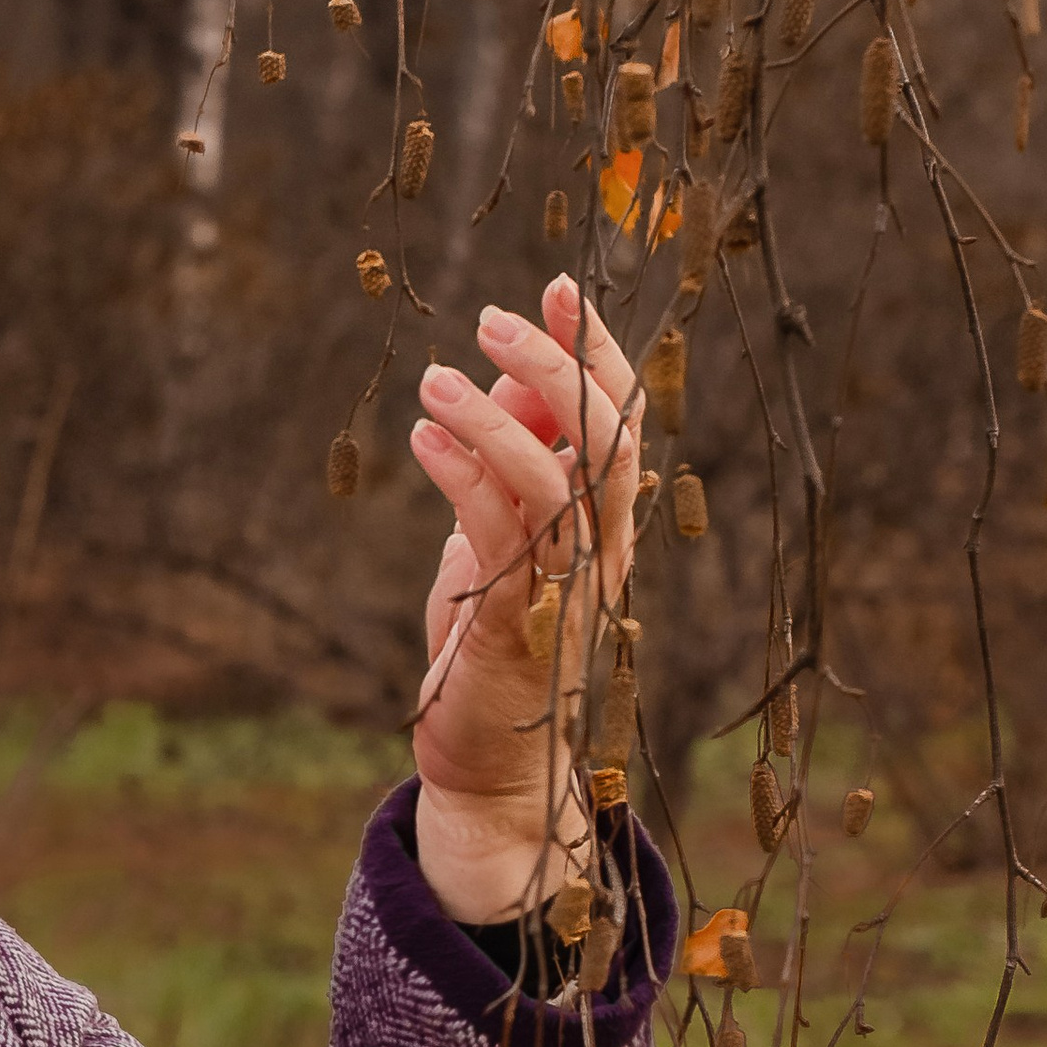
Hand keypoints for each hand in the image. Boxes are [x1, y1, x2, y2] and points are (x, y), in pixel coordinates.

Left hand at [406, 275, 642, 920]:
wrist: (492, 761)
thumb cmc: (494, 641)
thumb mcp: (502, 532)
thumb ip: (513, 456)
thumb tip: (507, 366)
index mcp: (607, 522)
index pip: (623, 419)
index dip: (599, 350)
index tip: (562, 285)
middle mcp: (601, 549)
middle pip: (608, 438)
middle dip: (558, 364)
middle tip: (496, 311)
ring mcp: (563, 587)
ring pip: (553, 479)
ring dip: (496, 416)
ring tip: (436, 377)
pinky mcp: (515, 622)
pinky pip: (496, 534)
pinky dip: (460, 475)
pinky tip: (422, 441)